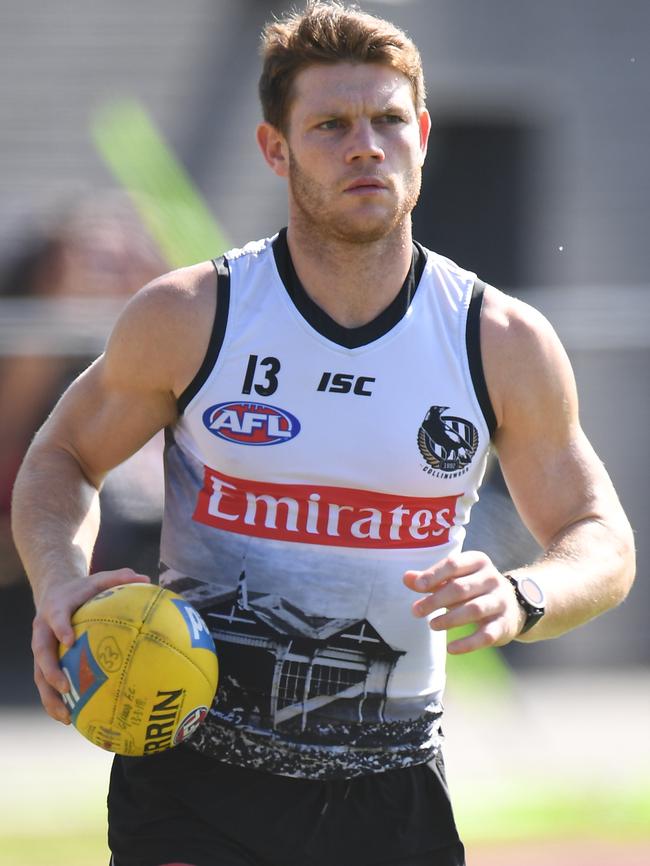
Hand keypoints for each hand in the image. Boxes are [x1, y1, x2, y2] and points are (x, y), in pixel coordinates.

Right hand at [31, 568, 150, 722]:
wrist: (54, 594)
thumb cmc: (82, 589)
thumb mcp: (99, 579)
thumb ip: (119, 577)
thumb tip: (146, 577)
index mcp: (55, 609)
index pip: (55, 617)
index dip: (60, 627)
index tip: (70, 639)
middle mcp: (43, 631)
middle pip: (41, 653)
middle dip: (50, 671)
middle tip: (65, 687)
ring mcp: (42, 649)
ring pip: (39, 675)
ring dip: (50, 696)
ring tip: (65, 716)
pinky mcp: (45, 662)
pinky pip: (47, 684)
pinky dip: (56, 701)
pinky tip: (71, 719)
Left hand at [403, 551, 524, 653]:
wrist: (511, 606)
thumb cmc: (473, 588)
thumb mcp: (454, 579)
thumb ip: (431, 579)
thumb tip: (406, 578)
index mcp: (478, 561)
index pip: (454, 564)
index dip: (434, 575)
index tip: (417, 587)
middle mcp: (492, 579)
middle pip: (461, 588)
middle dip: (436, 600)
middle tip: (416, 611)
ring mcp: (500, 601)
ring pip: (474, 610)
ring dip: (450, 619)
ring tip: (432, 625)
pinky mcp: (503, 624)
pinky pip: (486, 635)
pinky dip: (468, 643)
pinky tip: (451, 648)